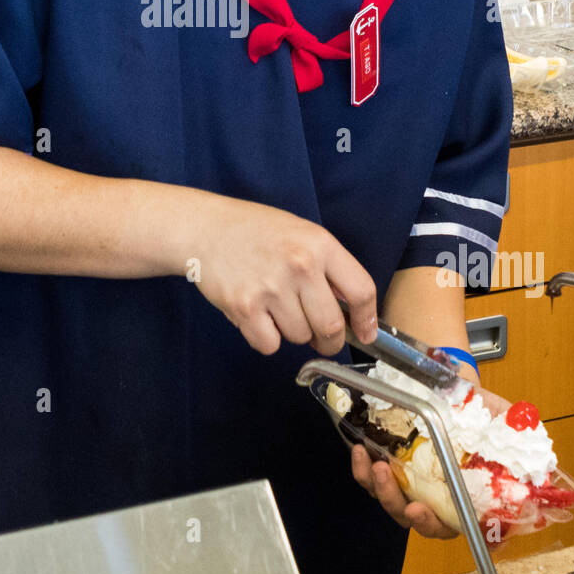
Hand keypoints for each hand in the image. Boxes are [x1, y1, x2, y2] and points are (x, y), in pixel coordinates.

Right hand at [189, 194, 377, 355]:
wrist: (205, 228)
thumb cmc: (255, 231)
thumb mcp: (302, 234)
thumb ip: (329, 267)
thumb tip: (353, 311)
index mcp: (320, 244)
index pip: (361, 291)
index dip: (368, 320)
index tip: (365, 334)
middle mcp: (299, 265)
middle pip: (332, 327)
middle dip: (329, 340)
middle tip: (320, 337)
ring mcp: (271, 288)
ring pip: (300, 337)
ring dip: (292, 332)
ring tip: (275, 307)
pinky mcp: (244, 307)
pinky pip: (270, 345)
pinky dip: (266, 338)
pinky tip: (257, 315)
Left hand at [351, 384, 514, 540]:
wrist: (453, 386)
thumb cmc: (479, 411)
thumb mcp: (502, 419)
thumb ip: (516, 438)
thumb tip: (534, 451)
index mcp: (465, 496)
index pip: (451, 525)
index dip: (435, 525)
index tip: (422, 511)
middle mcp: (437, 497)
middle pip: (413, 518)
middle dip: (397, 504)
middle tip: (389, 478)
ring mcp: (411, 484)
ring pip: (390, 502)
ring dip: (377, 488)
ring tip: (372, 464)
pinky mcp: (390, 467)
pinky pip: (371, 479)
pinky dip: (361, 470)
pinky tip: (360, 451)